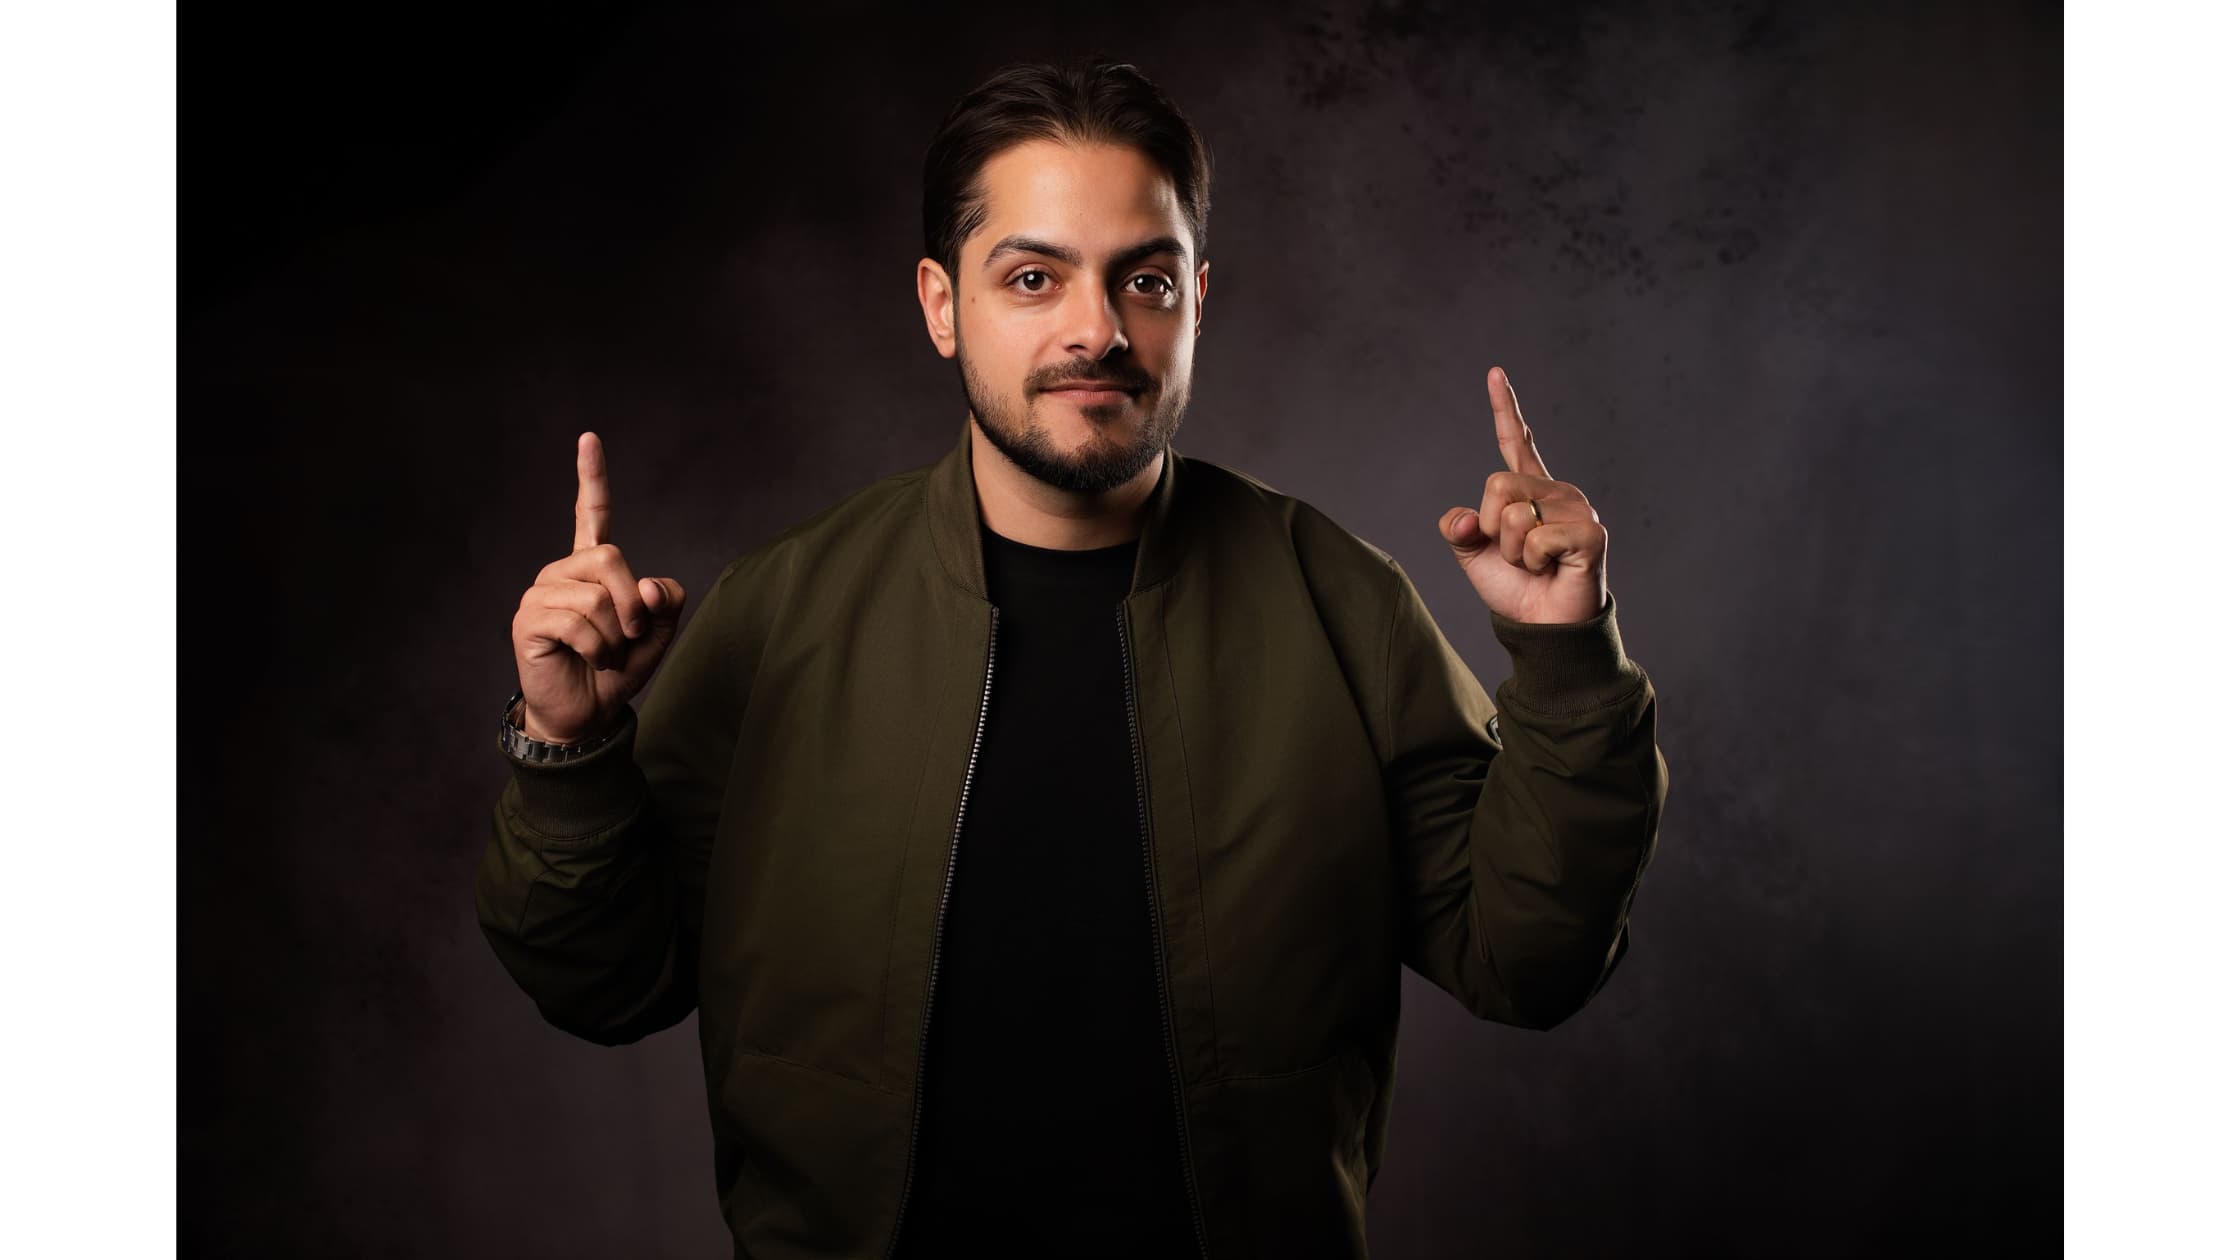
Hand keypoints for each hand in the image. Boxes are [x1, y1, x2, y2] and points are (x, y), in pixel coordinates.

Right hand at [509, 432, 688, 743]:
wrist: (585, 715)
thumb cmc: (617, 671)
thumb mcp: (656, 634)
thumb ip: (663, 602)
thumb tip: (647, 585)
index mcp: (591, 568)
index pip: (592, 515)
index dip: (592, 478)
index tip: (589, 438)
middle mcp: (562, 572)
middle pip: (611, 558)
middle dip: (635, 603)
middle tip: (631, 636)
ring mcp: (542, 594)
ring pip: (598, 596)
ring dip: (616, 636)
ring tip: (605, 655)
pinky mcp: (529, 620)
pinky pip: (579, 624)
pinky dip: (598, 650)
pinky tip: (589, 661)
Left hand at [1437, 367, 1608, 624]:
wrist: (1543, 627)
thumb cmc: (1516, 588)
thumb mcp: (1473, 554)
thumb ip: (1458, 527)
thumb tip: (1466, 518)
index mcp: (1529, 489)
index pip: (1516, 441)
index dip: (1505, 408)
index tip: (1495, 372)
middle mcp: (1556, 491)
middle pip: (1496, 485)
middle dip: (1492, 528)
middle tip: (1517, 555)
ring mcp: (1577, 508)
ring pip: (1513, 514)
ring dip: (1514, 551)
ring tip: (1537, 564)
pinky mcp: (1591, 532)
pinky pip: (1537, 537)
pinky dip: (1534, 561)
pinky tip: (1553, 569)